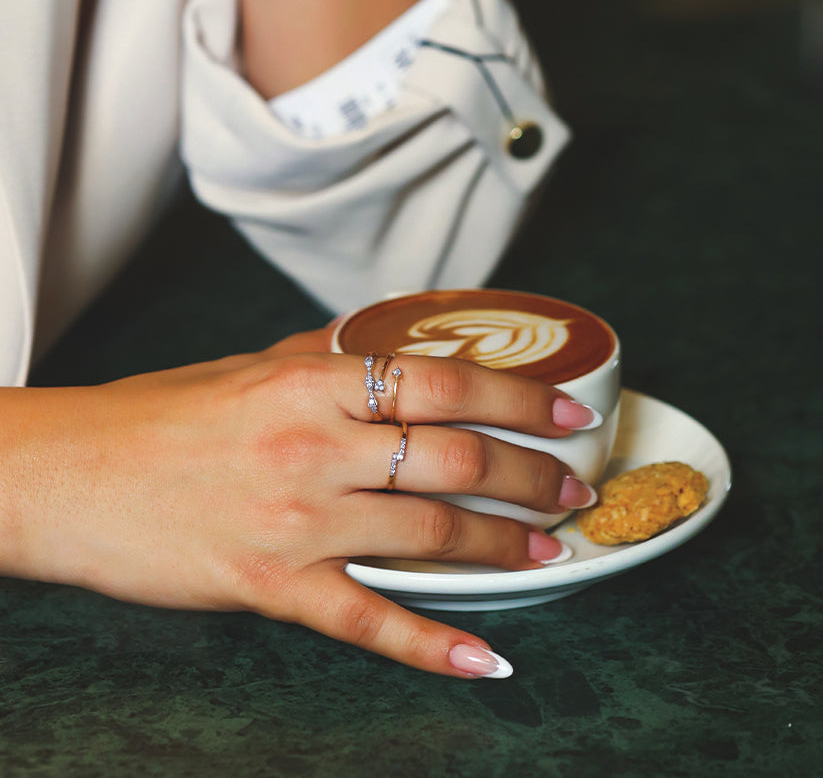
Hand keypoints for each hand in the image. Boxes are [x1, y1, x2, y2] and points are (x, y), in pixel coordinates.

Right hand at [0, 329, 597, 676]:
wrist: (72, 475)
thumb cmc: (161, 416)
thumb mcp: (249, 365)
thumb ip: (326, 356)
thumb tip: (386, 343)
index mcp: (314, 381)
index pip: (445, 383)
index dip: (521, 398)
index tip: (569, 415)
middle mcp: (316, 445)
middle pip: (454, 459)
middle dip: (530, 476)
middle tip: (573, 489)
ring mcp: (297, 519)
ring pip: (430, 534)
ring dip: (504, 545)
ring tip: (550, 549)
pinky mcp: (271, 585)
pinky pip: (367, 617)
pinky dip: (431, 641)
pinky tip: (483, 655)